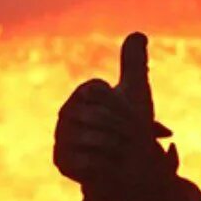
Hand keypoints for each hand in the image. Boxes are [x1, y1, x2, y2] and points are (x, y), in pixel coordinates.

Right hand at [53, 33, 178, 191]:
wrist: (125, 164)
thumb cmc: (130, 126)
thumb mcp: (135, 93)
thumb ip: (135, 64)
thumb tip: (139, 34)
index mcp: (82, 93)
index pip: (101, 92)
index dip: (123, 106)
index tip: (131, 116)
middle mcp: (66, 113)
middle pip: (100, 117)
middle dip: (124, 130)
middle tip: (132, 140)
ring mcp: (61, 137)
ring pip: (96, 140)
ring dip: (118, 149)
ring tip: (123, 153)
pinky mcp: (61, 161)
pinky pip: (89, 161)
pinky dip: (107, 166)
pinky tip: (111, 166)